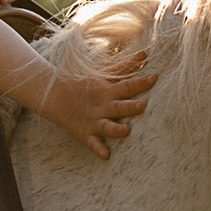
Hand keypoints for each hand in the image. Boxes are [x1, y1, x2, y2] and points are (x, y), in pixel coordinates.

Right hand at [37, 49, 154, 159]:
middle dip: (130, 107)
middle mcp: (102, 106)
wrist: (56, 97)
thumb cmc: (88, 87)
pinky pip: (93, 143)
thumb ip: (126, 67)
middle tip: (143, 105)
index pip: (126, 86)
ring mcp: (94, 121)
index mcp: (108, 91)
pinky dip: (98, 149)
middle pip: (119, 107)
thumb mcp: (105, 76)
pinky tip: (106, 156)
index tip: (154, 78)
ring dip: (116, 129)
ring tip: (126, 130)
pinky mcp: (86, 134)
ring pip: (107, 126)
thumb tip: (145, 54)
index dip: (140, 83)